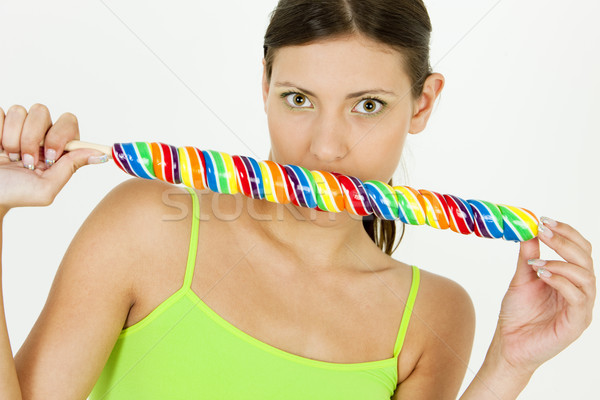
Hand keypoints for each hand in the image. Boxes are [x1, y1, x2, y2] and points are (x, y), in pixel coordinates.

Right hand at [0, 103, 106, 214]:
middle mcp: (39, 133)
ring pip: (20, 111)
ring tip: (10, 158)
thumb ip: (71, 167)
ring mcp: (17, 126)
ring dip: (12, 138)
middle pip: (42, 112)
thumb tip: (101, 155)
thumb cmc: (16, 194)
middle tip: (27, 160)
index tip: (50, 155)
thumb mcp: (47, 188)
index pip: (68, 122)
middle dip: (32, 137)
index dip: (60, 135)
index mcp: (56, 146)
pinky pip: (0, 113)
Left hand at [491, 217, 594, 375]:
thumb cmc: (517, 315)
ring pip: (586, 277)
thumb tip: (528, 231)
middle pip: (586, 259)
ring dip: (561, 262)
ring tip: (537, 261)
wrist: (509, 345)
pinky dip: (560, 281)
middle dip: (564, 241)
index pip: (580, 250)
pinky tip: (541, 274)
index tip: (544, 220)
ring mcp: (581, 308)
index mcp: (570, 279)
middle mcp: (580, 292)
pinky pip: (577, 297)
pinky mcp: (576, 323)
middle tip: (543, 230)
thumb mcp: (521, 279)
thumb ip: (527, 257)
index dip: (566, 232)